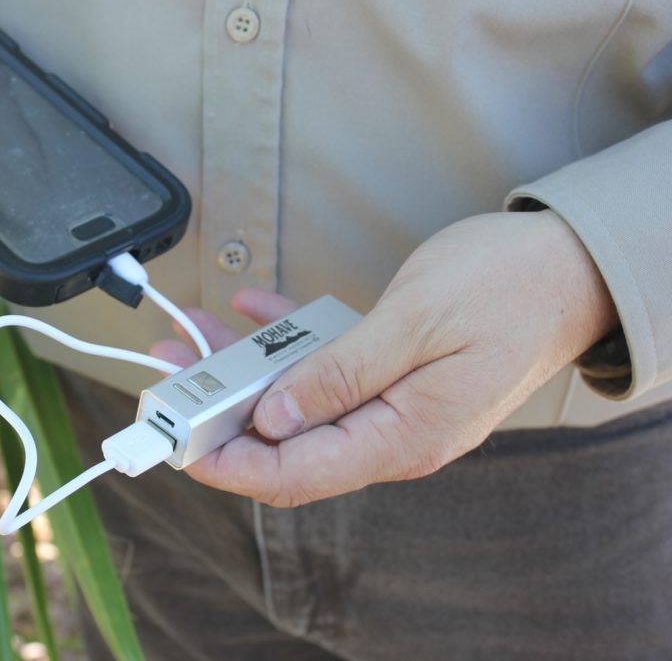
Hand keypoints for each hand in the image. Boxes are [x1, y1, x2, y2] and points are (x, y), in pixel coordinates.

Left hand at [152, 210, 617, 506]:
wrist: (569, 268)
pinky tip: (254, 313)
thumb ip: (340, 376)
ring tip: (196, 336)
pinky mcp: (390, 376)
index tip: (178, 445)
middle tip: (172, 374)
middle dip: (222, 412)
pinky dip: (288, 345)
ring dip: (246, 372)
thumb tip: (273, 418)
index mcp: (403, 436)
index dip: (229, 465)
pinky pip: (326, 371)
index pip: (297, 473)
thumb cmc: (507, 289)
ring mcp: (391, 406)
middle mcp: (393, 433)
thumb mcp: (415, 325)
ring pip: (299, 403)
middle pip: (287, 441)